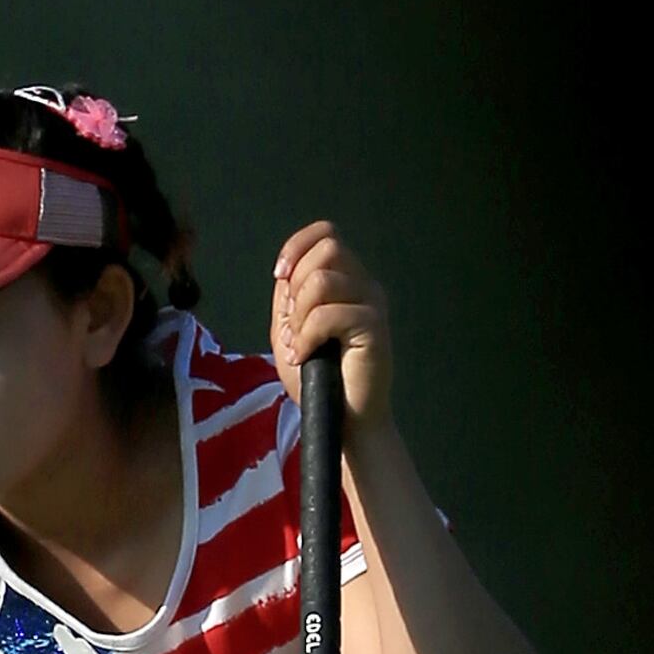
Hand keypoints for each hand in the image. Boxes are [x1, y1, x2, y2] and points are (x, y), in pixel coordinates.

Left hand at [270, 221, 393, 429]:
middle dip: (296, 282)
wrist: (341, 420)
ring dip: (299, 313)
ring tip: (297, 343)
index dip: (297, 246)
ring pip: (323, 279)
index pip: (326, 234)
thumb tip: (286, 273)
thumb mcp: (290, 331)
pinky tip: (303, 356)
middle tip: (292, 321)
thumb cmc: (319, 379)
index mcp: (347, 280)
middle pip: (327, 248)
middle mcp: (364, 285)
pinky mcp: (374, 327)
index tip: (279, 276)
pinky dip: (306, 335)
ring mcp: (372, 304)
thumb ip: (288, 299)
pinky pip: (329, 313)